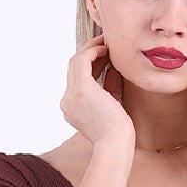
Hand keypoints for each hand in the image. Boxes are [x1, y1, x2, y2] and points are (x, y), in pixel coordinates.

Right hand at [60, 35, 135, 150]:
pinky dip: (93, 51)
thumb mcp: (113, 104)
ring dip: (91, 48)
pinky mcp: (81, 89)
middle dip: (91, 53)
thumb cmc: (119, 132)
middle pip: (75, 68)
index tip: (107, 55)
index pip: (78, 78)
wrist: (116, 145)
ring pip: (76, 62)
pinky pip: (82, 60)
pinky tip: (106, 49)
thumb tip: (112, 67)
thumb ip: (110, 86)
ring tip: (107, 42)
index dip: (92, 64)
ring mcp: (71, 95)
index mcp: (72, 108)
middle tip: (106, 43)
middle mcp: (67, 101)